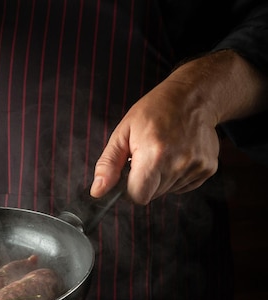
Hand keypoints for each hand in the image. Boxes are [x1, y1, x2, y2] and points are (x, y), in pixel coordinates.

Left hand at [90, 50, 267, 204]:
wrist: (192, 98)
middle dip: (143, 181)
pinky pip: (183, 186)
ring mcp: (196, 167)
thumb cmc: (154, 112)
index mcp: (154, 154)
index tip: (128, 174)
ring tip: (162, 152)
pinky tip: (175, 154)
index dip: (128, 189)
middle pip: (152, 195)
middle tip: (145, 156)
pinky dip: (175, 176)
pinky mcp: (208, 169)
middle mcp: (178, 164)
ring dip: (159, 178)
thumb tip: (98, 191)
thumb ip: (108, 165)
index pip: (137, 196)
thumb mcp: (123, 133)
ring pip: (167, 191)